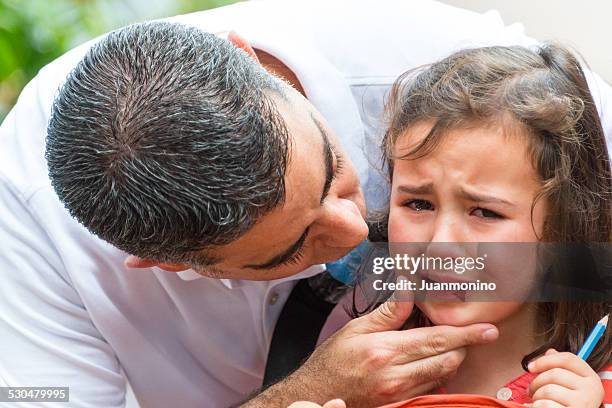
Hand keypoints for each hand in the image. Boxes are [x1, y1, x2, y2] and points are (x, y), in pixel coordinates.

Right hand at [251, 295, 498, 407]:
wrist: (317, 394)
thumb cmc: (333, 360)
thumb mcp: (356, 329)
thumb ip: (390, 312)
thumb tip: (410, 290)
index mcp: (386, 350)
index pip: (437, 339)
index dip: (466, 334)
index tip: (487, 330)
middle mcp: (396, 375)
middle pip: (447, 360)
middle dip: (464, 347)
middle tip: (473, 335)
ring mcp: (398, 394)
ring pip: (442, 377)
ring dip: (452, 361)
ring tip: (450, 347)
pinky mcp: (399, 405)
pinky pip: (429, 390)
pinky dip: (437, 376)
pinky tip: (432, 364)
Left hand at [528, 349, 603, 406]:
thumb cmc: (570, 403)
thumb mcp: (571, 384)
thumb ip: (561, 367)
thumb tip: (550, 351)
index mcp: (591, 377)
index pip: (567, 358)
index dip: (545, 360)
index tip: (530, 367)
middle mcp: (591, 389)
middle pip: (555, 373)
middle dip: (536, 382)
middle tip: (530, 390)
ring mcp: (584, 403)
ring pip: (549, 390)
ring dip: (536, 395)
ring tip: (537, 400)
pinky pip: (545, 404)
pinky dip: (537, 406)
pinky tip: (540, 407)